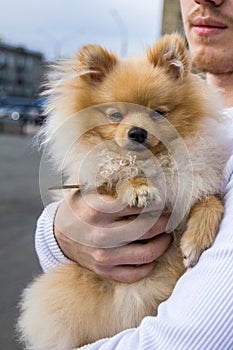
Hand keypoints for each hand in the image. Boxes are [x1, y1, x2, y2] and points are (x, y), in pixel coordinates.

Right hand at [54, 190, 170, 282]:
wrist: (58, 235)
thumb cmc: (78, 208)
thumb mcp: (87, 188)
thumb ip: (109, 181)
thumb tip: (138, 174)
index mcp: (97, 210)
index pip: (138, 205)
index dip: (155, 202)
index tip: (162, 201)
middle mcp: (101, 235)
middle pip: (147, 229)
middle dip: (164, 222)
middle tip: (169, 218)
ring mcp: (102, 256)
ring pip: (146, 254)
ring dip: (162, 244)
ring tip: (166, 236)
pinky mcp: (104, 270)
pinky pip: (134, 274)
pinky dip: (148, 265)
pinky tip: (152, 256)